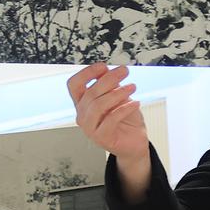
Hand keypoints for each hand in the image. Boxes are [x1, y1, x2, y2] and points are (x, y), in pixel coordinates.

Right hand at [68, 63, 150, 201]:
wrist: (135, 143)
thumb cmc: (126, 120)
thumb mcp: (120, 98)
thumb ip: (112, 86)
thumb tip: (107, 70)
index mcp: (83, 103)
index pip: (74, 85)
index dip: (86, 73)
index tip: (103, 66)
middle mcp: (82, 115)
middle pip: (90, 93)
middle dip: (109, 79)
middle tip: (124, 71)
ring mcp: (90, 128)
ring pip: (98, 105)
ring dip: (117, 93)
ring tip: (132, 87)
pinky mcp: (101, 137)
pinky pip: (111, 119)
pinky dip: (124, 108)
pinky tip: (135, 103)